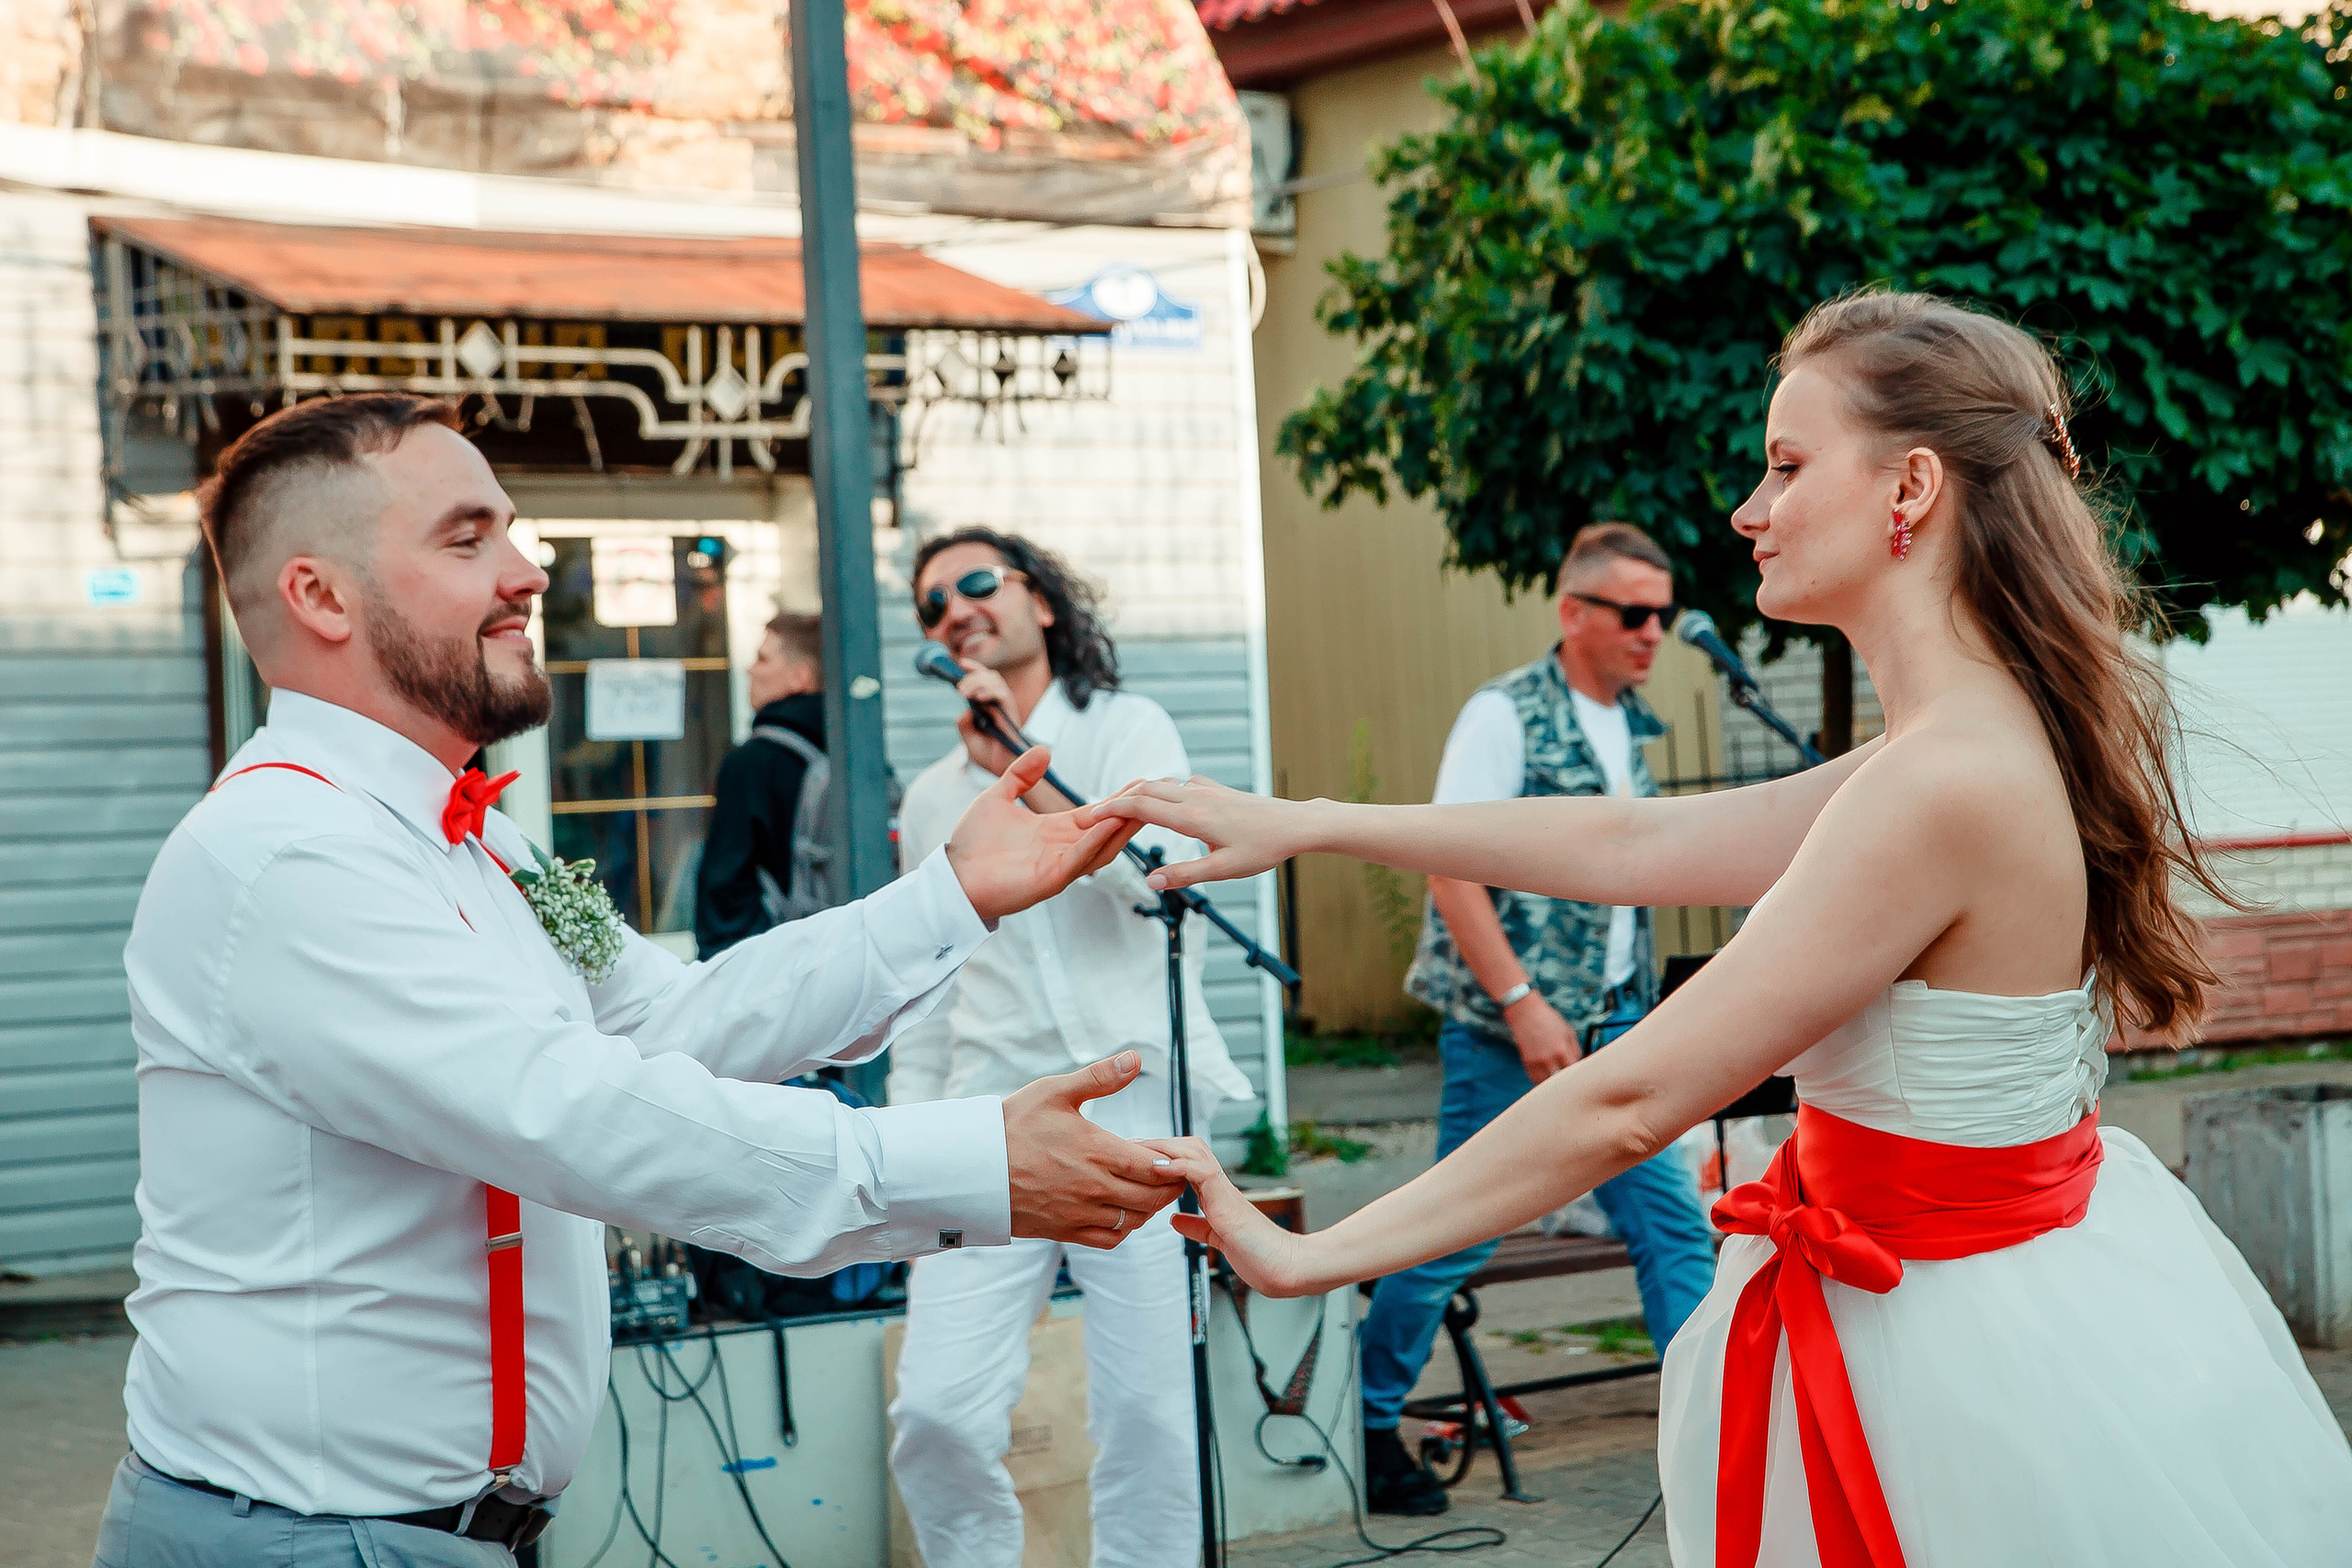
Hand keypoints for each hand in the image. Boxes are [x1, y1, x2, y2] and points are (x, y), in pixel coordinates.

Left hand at [947, 747, 1140, 921]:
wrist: (952, 876)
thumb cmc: (972, 843)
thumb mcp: (998, 797)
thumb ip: (1021, 775)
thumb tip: (1045, 749)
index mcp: (1055, 831)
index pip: (1097, 812)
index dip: (1119, 798)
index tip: (1142, 780)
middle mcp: (1064, 849)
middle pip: (1109, 828)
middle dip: (1132, 811)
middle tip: (1158, 791)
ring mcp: (1061, 866)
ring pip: (1102, 845)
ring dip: (1122, 826)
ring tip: (1142, 804)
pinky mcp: (1051, 879)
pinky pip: (1079, 858)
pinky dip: (1095, 840)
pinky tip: (1109, 822)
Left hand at [952, 666, 1022, 777]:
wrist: (1006, 772)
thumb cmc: (991, 758)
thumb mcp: (969, 740)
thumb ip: (963, 724)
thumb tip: (965, 710)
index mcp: (990, 707)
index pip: (984, 680)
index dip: (974, 669)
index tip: (961, 663)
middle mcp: (999, 704)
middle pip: (990, 676)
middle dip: (973, 676)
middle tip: (959, 689)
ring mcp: (1007, 708)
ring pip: (996, 681)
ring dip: (979, 682)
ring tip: (966, 692)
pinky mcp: (1012, 715)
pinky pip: (1003, 695)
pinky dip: (991, 691)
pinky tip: (979, 697)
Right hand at [1004, 1052, 1188, 1248]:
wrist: (972, 1166)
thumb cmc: (1013, 1124)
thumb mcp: (1055, 1091)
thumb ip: (1099, 1077)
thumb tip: (1135, 1058)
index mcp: (1097, 1152)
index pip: (1155, 1167)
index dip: (1171, 1164)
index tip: (1172, 1156)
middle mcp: (1093, 1187)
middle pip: (1151, 1197)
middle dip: (1167, 1186)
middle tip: (1168, 1173)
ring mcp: (1079, 1214)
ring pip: (1134, 1220)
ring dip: (1148, 1207)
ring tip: (1146, 1189)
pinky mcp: (1064, 1231)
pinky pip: (1109, 1239)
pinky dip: (1124, 1229)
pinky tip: (1122, 1211)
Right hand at [1072, 776, 1316, 890]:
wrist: (1295, 824)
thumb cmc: (1263, 849)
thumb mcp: (1224, 870)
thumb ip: (1185, 874)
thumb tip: (1152, 882)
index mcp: (1193, 817)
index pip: (1141, 805)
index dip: (1111, 808)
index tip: (1089, 815)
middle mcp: (1195, 797)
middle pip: (1145, 789)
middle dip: (1116, 798)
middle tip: (1094, 812)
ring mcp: (1206, 789)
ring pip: (1161, 784)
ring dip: (1137, 792)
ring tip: (1118, 807)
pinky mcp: (1216, 789)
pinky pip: (1178, 784)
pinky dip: (1159, 789)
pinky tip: (1159, 800)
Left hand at [1140, 1137, 1323, 1295]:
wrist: (1286, 1268)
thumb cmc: (1260, 1256)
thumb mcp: (1217, 1240)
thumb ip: (1198, 1227)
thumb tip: (1176, 1220)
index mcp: (1217, 1195)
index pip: (1187, 1163)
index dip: (1163, 1155)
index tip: (1136, 1155)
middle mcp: (1220, 1187)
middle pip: (1188, 1146)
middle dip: (1159, 1143)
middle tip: (1130, 1143)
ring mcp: (1224, 1191)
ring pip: (1194, 1151)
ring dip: (1165, 1147)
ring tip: (1139, 1148)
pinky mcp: (1227, 1200)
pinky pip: (1201, 1172)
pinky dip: (1178, 1165)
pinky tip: (1158, 1166)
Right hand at [1506, 992, 1579, 1083]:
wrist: (1525, 1013)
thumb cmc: (1549, 1020)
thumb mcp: (1568, 1031)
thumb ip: (1576, 1050)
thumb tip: (1580, 1065)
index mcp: (1561, 1050)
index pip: (1574, 1071)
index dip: (1578, 1073)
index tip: (1580, 1072)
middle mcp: (1549, 1059)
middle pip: (1562, 1080)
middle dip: (1567, 1079)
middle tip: (1571, 1077)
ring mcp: (1536, 1062)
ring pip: (1548, 1083)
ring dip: (1554, 1081)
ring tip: (1559, 1077)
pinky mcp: (1527, 1063)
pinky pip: (1536, 1080)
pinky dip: (1543, 1080)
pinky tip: (1547, 1074)